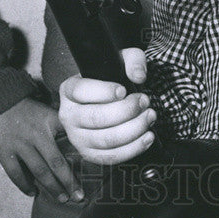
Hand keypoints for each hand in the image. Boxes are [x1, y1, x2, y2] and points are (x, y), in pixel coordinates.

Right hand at [0, 97, 83, 202]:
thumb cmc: (21, 104)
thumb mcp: (45, 108)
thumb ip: (58, 123)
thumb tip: (74, 139)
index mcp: (50, 120)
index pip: (72, 138)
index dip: (83, 153)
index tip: (94, 167)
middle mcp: (37, 134)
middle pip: (57, 162)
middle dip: (69, 181)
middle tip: (79, 196)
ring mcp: (20, 144)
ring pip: (40, 172)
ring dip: (52, 187)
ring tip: (62, 198)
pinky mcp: (4, 152)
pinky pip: (16, 174)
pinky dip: (25, 185)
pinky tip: (33, 192)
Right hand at [58, 47, 156, 164]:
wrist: (112, 99)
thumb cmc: (114, 79)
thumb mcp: (124, 59)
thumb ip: (133, 61)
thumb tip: (138, 76)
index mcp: (69, 90)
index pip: (80, 91)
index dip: (103, 92)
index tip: (123, 90)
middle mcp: (68, 115)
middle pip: (95, 118)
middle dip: (126, 110)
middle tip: (145, 100)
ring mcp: (77, 137)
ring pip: (105, 140)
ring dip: (134, 129)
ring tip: (150, 116)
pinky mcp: (89, 154)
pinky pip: (111, 157)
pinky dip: (133, 149)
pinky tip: (148, 136)